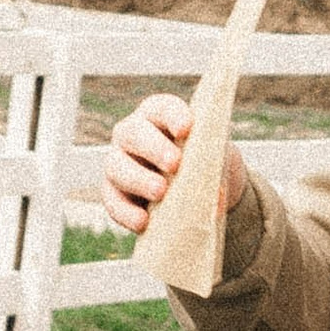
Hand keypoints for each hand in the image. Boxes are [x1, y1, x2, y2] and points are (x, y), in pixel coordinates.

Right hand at [97, 94, 246, 239]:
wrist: (199, 190)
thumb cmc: (207, 163)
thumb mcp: (217, 160)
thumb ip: (217, 171)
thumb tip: (217, 197)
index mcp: (160, 116)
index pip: (163, 108)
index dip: (173, 116)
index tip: (186, 130)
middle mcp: (133, 134)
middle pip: (133, 133)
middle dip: (153, 148)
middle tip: (175, 165)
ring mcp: (119, 163)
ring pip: (116, 166)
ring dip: (138, 179)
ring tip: (160, 193)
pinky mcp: (114, 193)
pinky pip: (112, 201)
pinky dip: (125, 212)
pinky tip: (143, 222)